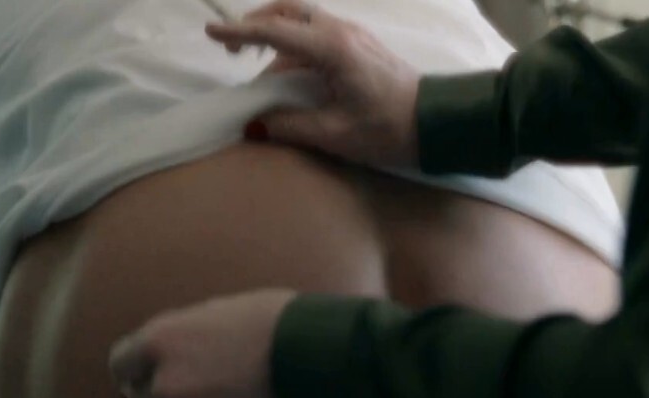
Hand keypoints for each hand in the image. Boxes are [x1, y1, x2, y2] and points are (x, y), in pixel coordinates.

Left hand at [108, 289, 301, 397]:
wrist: (313, 359)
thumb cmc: (271, 324)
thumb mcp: (214, 313)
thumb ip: (180, 336)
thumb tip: (161, 353)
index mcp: (160, 340)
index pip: (121, 363)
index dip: (137, 367)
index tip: (148, 370)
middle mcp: (163, 382)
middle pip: (143, 395)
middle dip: (162, 388)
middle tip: (197, 380)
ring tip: (222, 394)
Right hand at [205, 0, 422, 169]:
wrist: (438, 123)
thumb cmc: (388, 130)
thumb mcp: (334, 134)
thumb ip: (289, 126)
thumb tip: (254, 125)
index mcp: (333, 49)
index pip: (276, 33)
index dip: (239, 33)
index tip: (210, 33)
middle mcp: (341, 32)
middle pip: (288, 10)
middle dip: (255, 23)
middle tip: (233, 50)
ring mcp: (353, 34)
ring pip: (302, 19)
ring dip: (274, 34)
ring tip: (256, 66)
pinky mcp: (359, 44)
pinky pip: (317, 32)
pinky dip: (293, 44)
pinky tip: (287, 72)